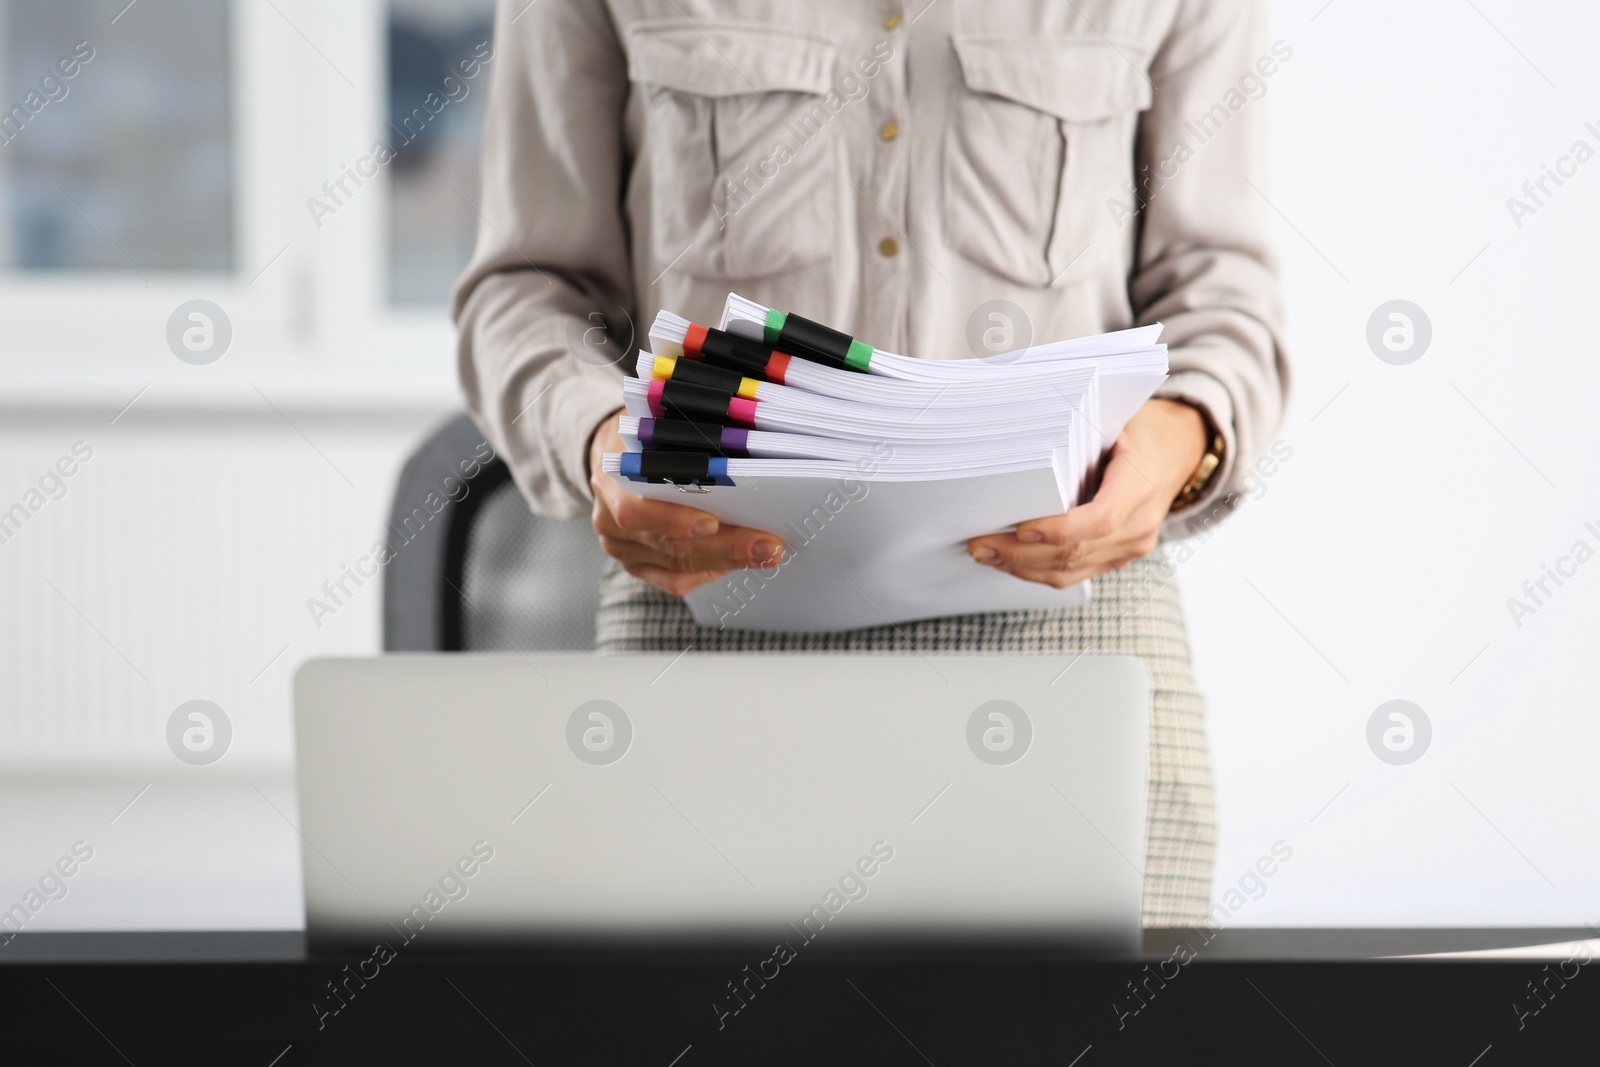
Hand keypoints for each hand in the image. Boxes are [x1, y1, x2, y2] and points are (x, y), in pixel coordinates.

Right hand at [588, 409, 785, 596]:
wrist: (611, 456)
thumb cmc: (643, 436)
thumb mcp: (653, 421)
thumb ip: (686, 433)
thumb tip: (739, 434)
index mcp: (611, 480)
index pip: (636, 510)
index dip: (674, 520)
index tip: (714, 522)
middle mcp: (610, 520)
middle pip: (669, 544)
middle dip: (723, 546)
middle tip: (766, 545)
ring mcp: (622, 547)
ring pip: (677, 565)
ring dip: (726, 561)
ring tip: (765, 554)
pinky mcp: (636, 564)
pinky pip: (674, 579)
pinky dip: (708, 573)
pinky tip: (736, 564)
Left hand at [966, 399, 1209, 588]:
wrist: (1178, 451)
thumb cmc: (1137, 430)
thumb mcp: (1114, 421)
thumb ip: (1075, 436)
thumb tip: (1014, 442)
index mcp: (1141, 484)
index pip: (1100, 519)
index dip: (1058, 530)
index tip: (1020, 528)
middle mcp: (1140, 524)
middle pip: (1077, 551)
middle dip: (1022, 553)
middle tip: (979, 545)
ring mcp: (1131, 547)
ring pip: (1072, 570)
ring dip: (1023, 567)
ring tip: (985, 555)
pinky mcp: (1118, 558)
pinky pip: (1076, 573)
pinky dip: (1039, 570)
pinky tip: (1010, 562)